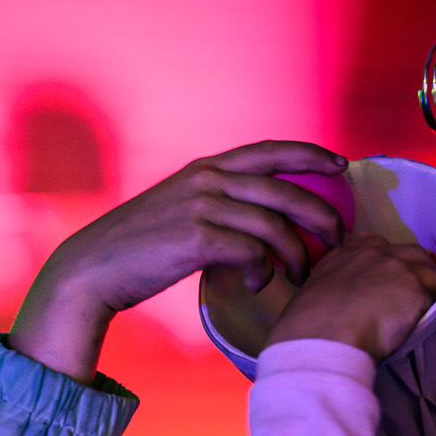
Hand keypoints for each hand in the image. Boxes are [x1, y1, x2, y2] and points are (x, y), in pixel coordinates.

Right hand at [9, 140, 347, 381]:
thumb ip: (219, 207)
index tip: (342, 165)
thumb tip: (262, 225)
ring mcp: (202, 207)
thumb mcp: (181, 211)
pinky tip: (259, 284)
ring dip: (297, 255)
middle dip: (322, 215)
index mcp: (206, 169)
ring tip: (301, 276)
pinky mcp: (197, 238)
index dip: (310, 154)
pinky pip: (254, 253)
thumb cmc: (141, 249)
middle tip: (340, 239)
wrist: (94, 269)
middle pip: (286, 190)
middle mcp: (208, 180)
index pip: (269, 151)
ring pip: (275, 226)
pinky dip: (264, 272)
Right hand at [265, 233, 435, 362]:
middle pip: (412, 253)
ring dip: (433, 291)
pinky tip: (433, 323)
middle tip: (417, 296)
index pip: (375, 243)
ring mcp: (399, 268)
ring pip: (432, 273)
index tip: (389, 278)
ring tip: (430, 313)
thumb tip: (343, 304)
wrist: (321, 341)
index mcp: (347, 253)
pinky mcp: (416, 289)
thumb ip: (334, 288)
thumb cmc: (306, 330)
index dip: (388, 261)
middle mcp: (376, 253)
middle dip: (417, 271)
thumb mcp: (313, 295)